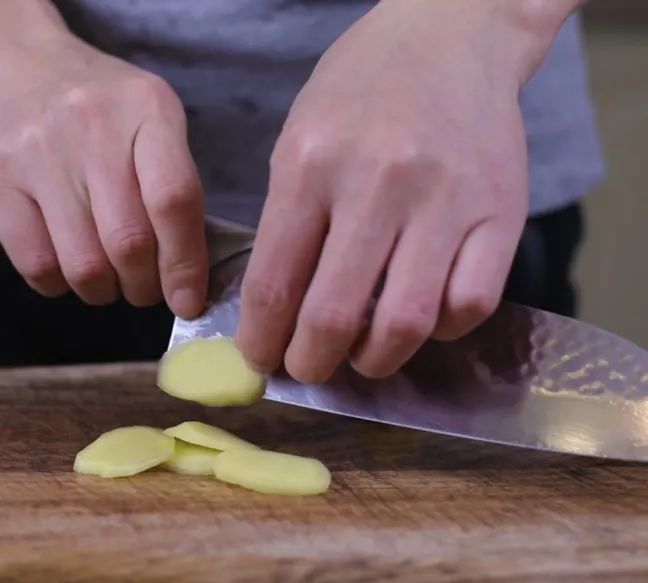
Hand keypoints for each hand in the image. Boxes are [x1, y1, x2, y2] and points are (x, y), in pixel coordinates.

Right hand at [0, 35, 207, 314]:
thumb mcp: (144, 114)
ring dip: (101, 290)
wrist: (1, 57)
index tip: (187, 300)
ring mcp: (36, 152)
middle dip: (142, 286)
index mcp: (146, 108)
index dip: (185, 264)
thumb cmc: (88, 100)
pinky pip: (35, 263)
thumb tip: (189, 270)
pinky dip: (57, 283)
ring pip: (82, 264)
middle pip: (128, 243)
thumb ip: (169, 179)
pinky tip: (62, 267)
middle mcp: (91, 127)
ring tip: (103, 279)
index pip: (174, 200)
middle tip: (141, 288)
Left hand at [236, 0, 579, 381]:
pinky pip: (470, 304)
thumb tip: (274, 311)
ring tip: (359, 357)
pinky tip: (420, 321)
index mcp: (311, 166)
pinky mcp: (502, 211)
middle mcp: (378, 184)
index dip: (261, 340)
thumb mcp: (298, 139)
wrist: (451, 35)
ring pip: (406, 323)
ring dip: (374, 360)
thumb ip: (286, 223)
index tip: (259, 358)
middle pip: (334, 315)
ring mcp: (446, 200)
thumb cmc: (361, 91)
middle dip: (310, 362)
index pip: (274, 283)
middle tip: (306, 368)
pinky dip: (440, 332)